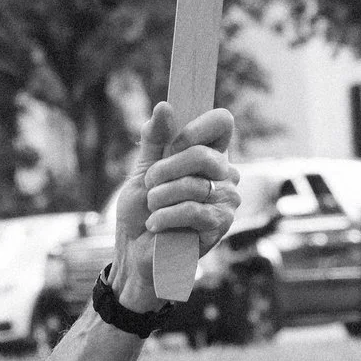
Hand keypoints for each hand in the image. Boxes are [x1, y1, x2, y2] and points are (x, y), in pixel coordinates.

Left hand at [113, 102, 239, 313]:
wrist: (134, 254)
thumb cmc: (140, 212)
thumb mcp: (141, 171)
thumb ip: (154, 140)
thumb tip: (165, 106)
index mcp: (206, 155)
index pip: (221, 124)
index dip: (198, 126)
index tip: (174, 141)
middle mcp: (223, 174)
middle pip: (204, 154)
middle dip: (166, 169)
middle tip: (150, 185)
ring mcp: (226, 200)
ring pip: (195, 184)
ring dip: (161, 197)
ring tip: (152, 210)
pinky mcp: (221, 226)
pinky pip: (193, 210)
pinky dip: (166, 216)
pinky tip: (156, 226)